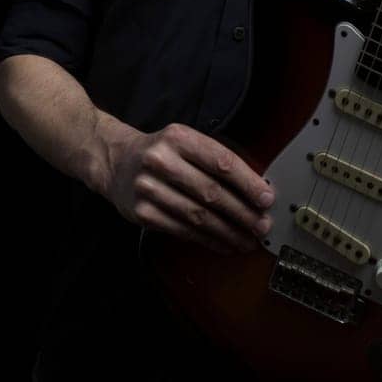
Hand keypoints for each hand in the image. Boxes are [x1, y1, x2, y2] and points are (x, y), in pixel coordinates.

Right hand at [103, 121, 275, 254]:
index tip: (266, 198)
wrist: (115, 162)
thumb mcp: (185, 142)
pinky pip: (183, 230)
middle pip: (211, 192)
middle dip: (242, 213)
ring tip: (247, 239)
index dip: (247, 183)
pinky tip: (224, 243)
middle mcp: (161, 161)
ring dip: (228, 232)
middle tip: (261, 225)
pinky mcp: (142, 213)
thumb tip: (254, 189)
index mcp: (178, 138)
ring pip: (198, 216)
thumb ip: (215, 160)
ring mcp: (149, 188)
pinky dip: (208, 240)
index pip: (221, 162)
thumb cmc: (161, 152)